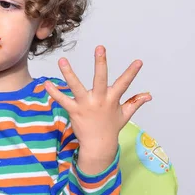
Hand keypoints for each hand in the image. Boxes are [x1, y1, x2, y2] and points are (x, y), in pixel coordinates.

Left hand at [44, 45, 150, 173]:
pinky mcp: (74, 111)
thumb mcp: (125, 115)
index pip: (124, 83)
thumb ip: (135, 102)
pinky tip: (46, 83)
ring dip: (69, 73)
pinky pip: (62, 100)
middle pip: (100, 79)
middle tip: (100, 48)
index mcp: (112, 99)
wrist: (98, 146)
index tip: (138, 61)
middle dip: (100, 63)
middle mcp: (99, 100)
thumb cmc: (111, 128)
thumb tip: (148, 95)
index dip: (132, 72)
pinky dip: (54, 92)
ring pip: (76, 87)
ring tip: (62, 60)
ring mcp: (85, 105)